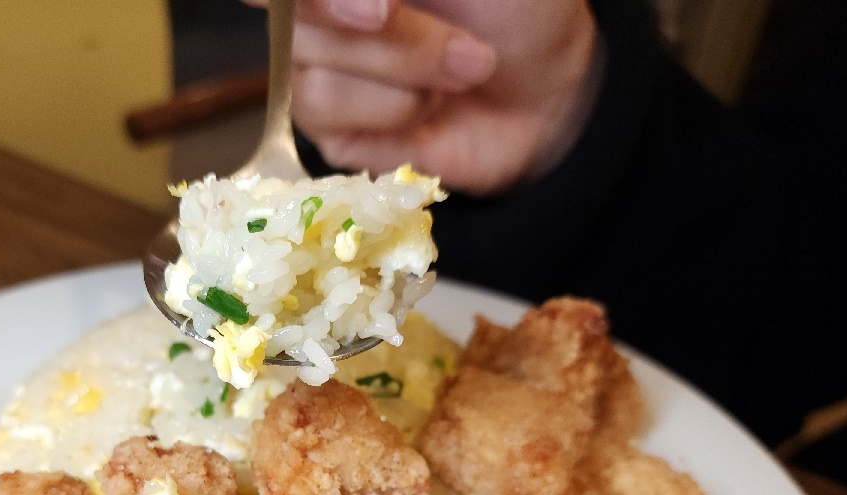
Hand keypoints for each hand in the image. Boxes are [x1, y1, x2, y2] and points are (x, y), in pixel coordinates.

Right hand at [242, 0, 600, 194]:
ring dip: (404, 73)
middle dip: (391, 37)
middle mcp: (316, 10)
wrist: (553, 91)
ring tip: (460, 72)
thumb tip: (355, 2)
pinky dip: (395, 110)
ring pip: (314, 74)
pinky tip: (430, 108)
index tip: (377, 8)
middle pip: (292, 21)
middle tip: (462, 47)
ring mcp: (317, 68)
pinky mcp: (330, 129)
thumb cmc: (517, 7)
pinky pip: (328, 117)